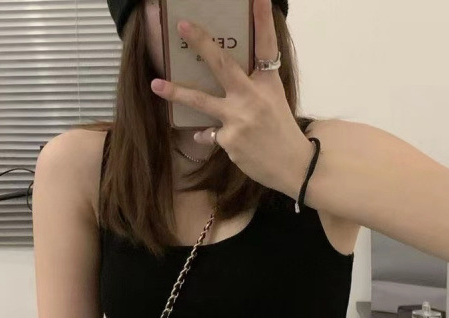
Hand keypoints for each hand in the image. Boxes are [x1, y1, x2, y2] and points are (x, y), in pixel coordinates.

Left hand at [150, 0, 312, 197]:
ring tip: (155, 85)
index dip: (262, 19)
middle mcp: (252, 97)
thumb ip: (253, 87)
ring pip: (201, 101)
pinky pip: (210, 133)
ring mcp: (239, 119)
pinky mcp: (229, 141)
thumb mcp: (274, 101)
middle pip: (222, 65)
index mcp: (268, 83)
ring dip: (176, 92)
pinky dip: (210, 134)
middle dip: (201, 43)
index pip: (267, 46)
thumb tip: (228, 77)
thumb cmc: (282, 131)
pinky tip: (220, 139)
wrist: (294, 166)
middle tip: (182, 26)